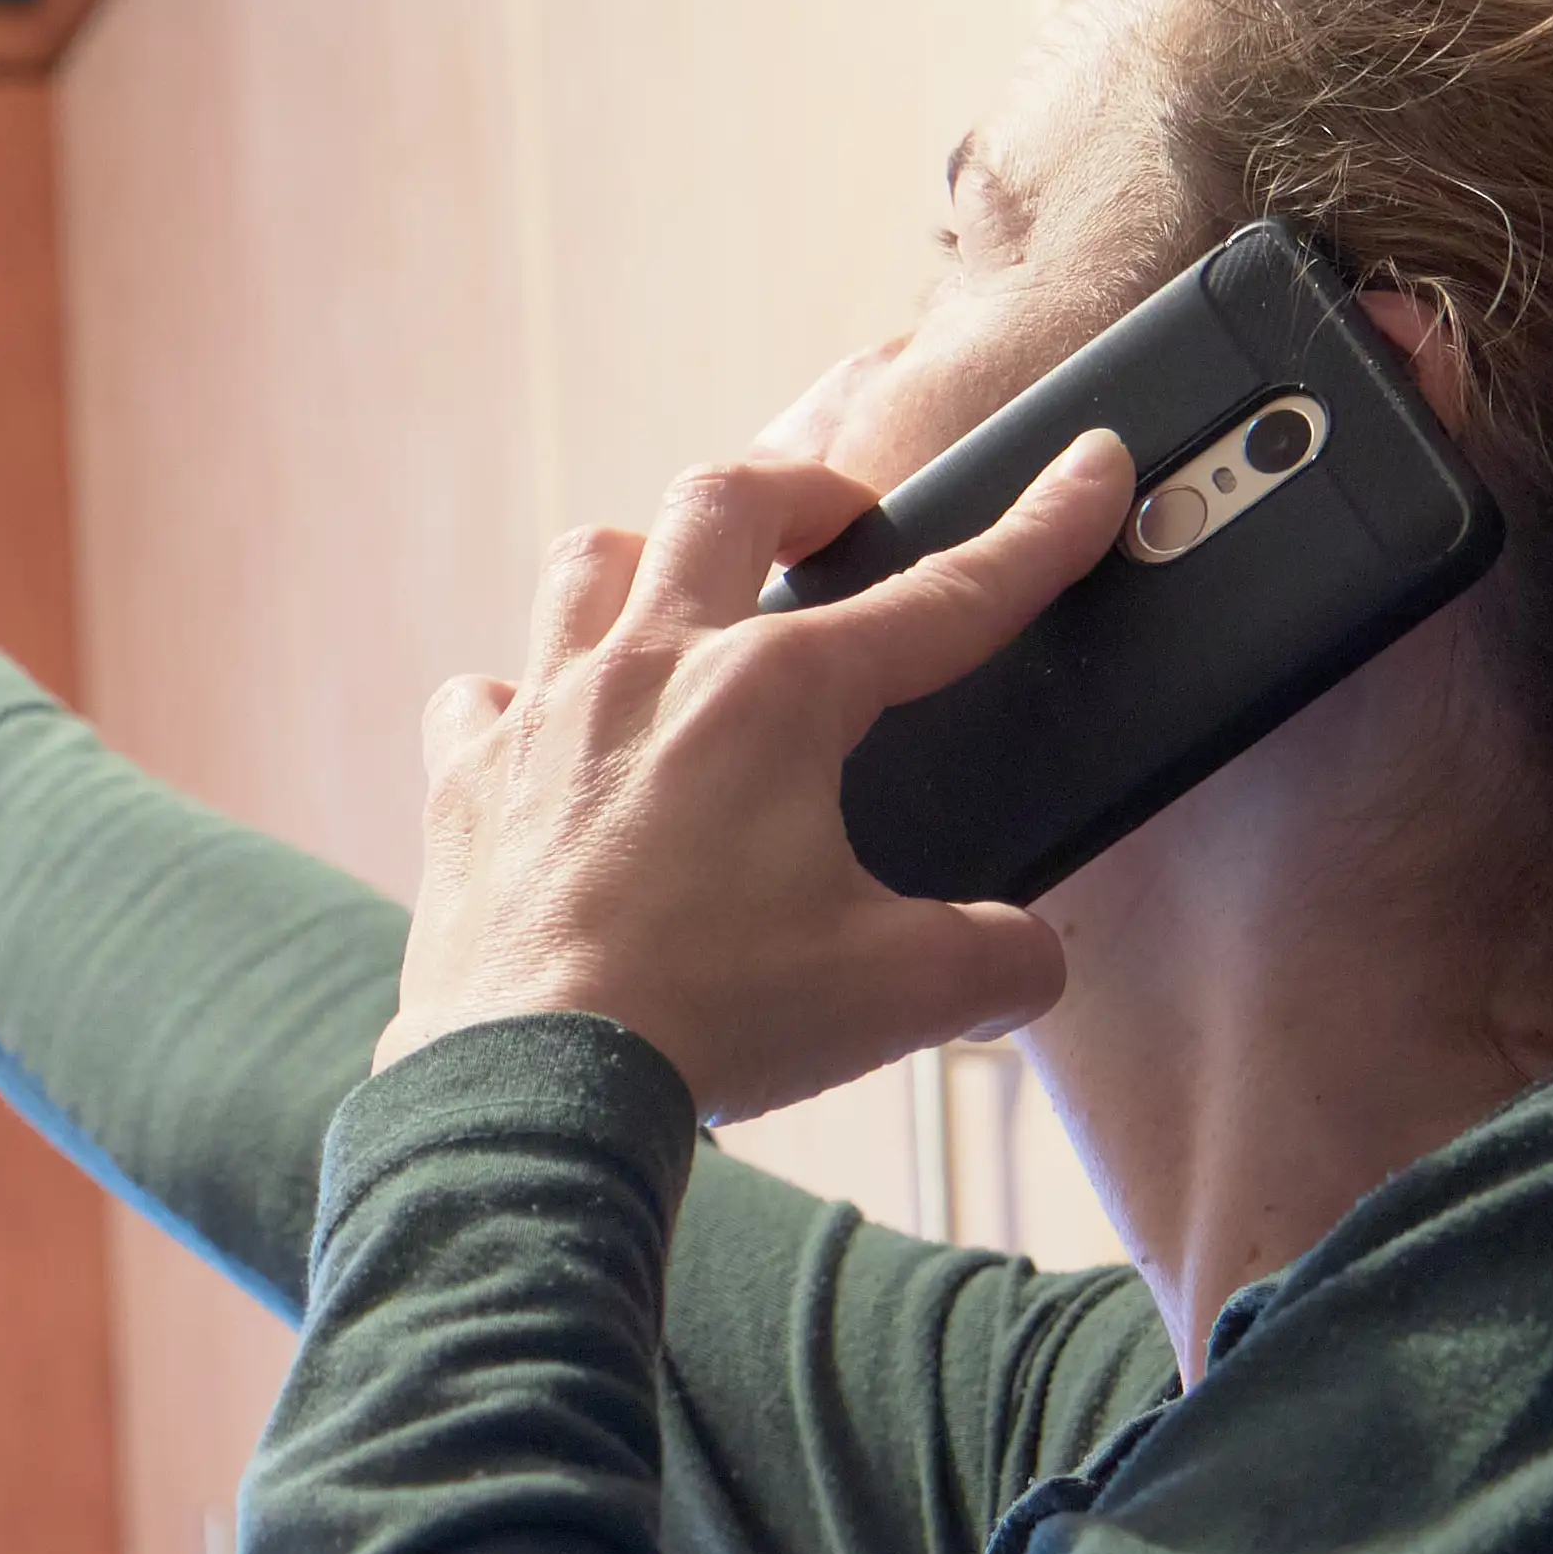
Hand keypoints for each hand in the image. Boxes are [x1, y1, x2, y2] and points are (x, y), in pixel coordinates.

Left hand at [381, 431, 1135, 1120]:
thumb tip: (1026, 953)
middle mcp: (648, 670)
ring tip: (689, 590)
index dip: (1034, 534)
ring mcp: (544, 713)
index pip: (944, 598)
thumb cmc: (716, 1018)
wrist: (538, 1080)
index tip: (1086, 472)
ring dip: (649, 557)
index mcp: (774, 697)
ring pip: (588, 562)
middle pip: (723, 501)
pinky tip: (552, 731)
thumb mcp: (908, 991)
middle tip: (842, 518)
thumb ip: (1001, 956)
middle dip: (801, 489)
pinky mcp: (466, 778)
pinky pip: (483, 692)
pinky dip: (522, 695)